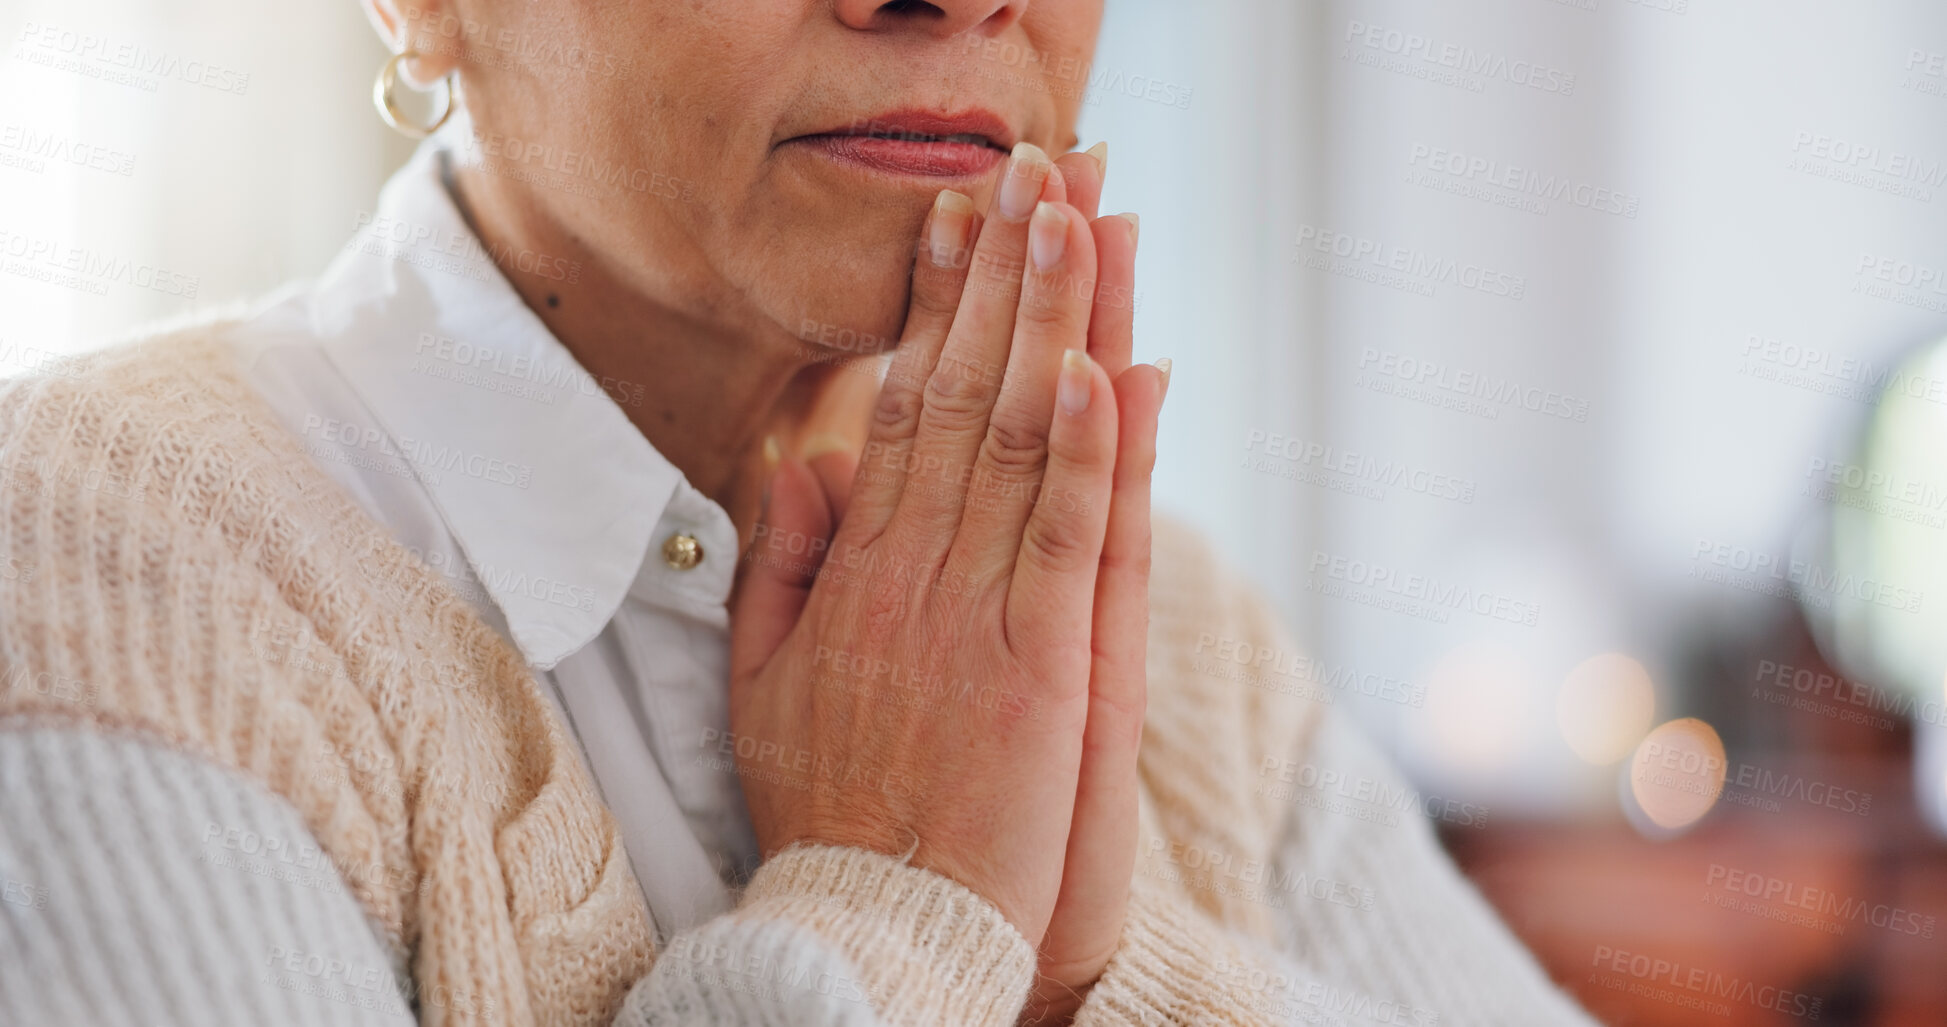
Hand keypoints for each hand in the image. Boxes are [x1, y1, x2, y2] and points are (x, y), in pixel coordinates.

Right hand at [730, 142, 1150, 952]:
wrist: (875, 921)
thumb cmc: (827, 805)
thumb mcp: (761, 679)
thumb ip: (780, 565)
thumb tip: (802, 463)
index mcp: (856, 570)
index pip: (899, 408)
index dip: (932, 307)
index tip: (954, 220)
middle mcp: (912, 572)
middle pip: (963, 397)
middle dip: (1001, 275)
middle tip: (1034, 168)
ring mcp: (975, 614)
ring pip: (1017, 445)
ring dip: (1052, 324)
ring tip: (1080, 219)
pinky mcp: (1039, 670)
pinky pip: (1062, 541)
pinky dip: (1084, 455)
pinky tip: (1104, 367)